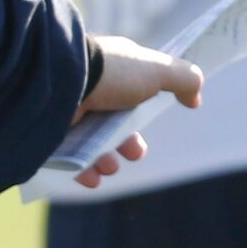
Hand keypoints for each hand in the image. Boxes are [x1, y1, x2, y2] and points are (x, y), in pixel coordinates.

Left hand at [68, 36, 204, 188]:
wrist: (61, 81)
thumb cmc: (112, 73)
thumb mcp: (157, 70)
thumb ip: (183, 79)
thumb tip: (195, 98)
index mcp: (112, 73)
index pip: (131, 95)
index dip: (143, 113)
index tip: (149, 124)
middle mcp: (89, 90)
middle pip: (112, 124)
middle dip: (128, 144)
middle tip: (134, 154)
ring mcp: (68, 110)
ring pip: (91, 143)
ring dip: (106, 161)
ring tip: (110, 167)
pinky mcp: (51, 132)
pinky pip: (68, 157)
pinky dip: (83, 170)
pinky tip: (93, 178)